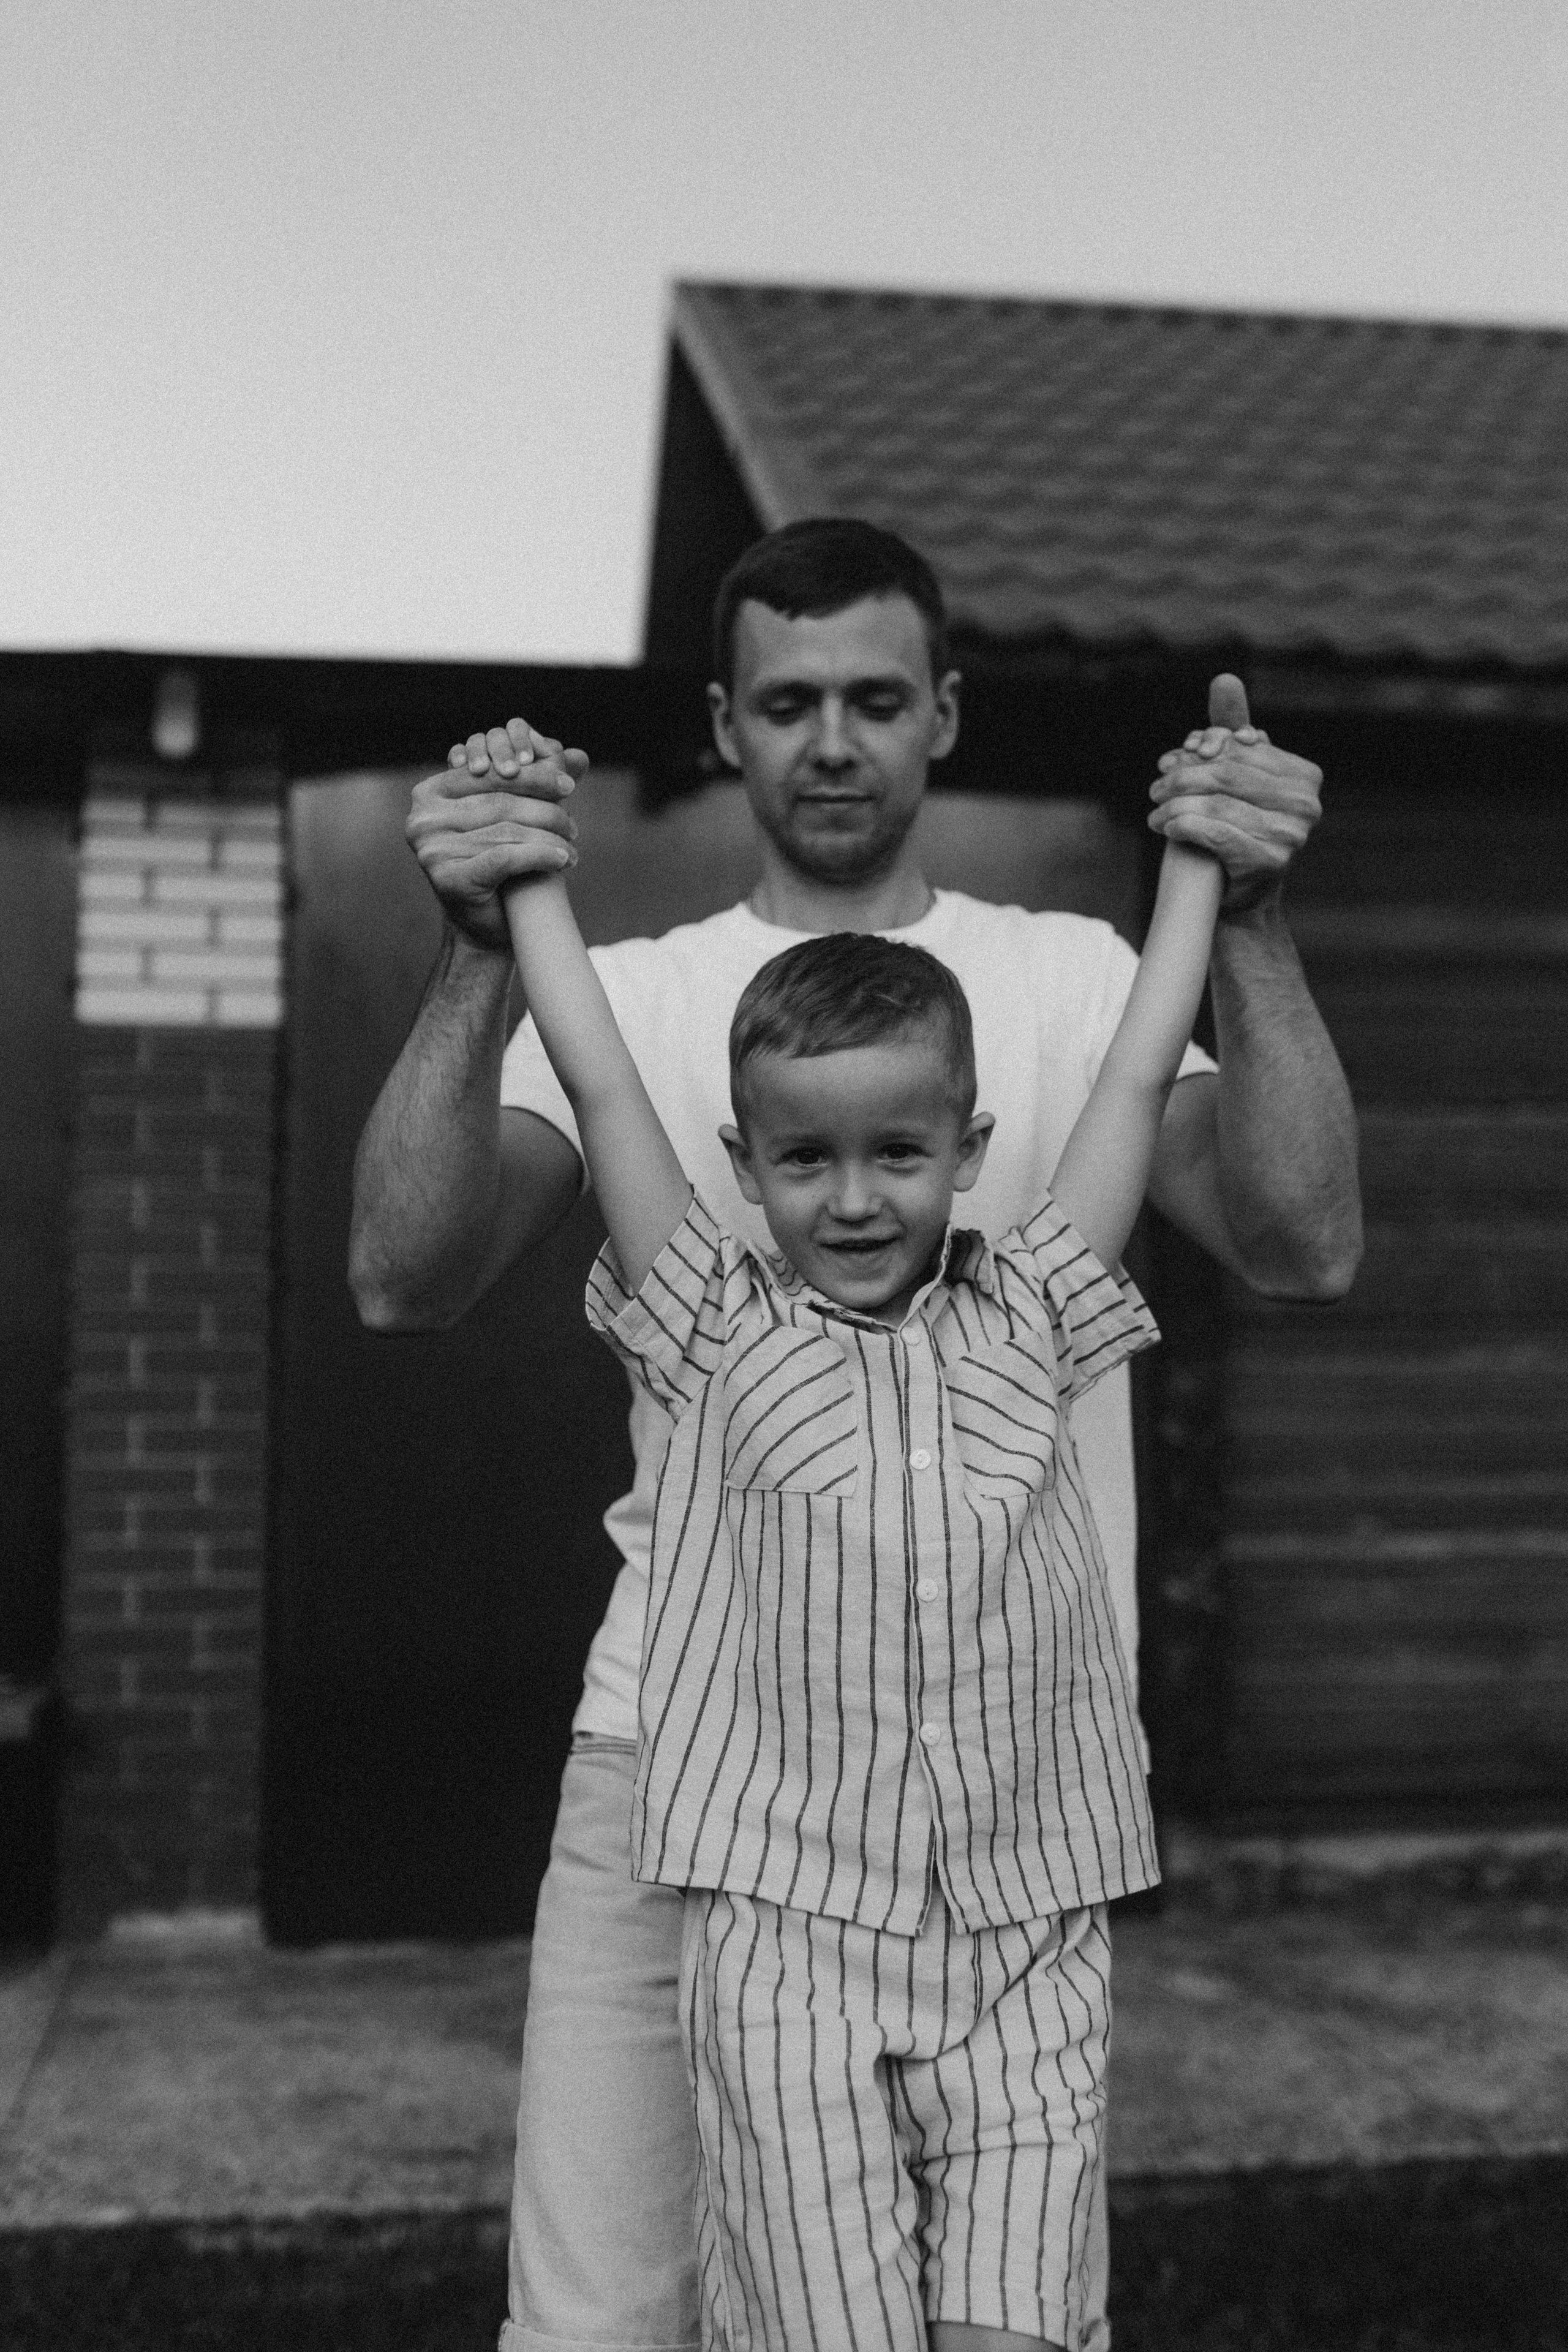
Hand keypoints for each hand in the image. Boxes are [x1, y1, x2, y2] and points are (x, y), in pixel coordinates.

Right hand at [406, 719, 586, 951]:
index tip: (569, 783)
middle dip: (545, 808)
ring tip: (572, 844)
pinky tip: (563, 859)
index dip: (532, 776)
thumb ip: (533, 782)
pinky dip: (541, 856)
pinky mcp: (448, 878)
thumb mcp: (507, 816)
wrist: (481, 926)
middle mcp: (422, 819)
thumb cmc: (496, 866)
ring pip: (507, 831)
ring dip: (549, 836)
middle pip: (500, 802)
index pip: (488, 774)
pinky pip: (506, 857)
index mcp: (429, 794)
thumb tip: (581, 754)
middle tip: (572, 822)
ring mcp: (431, 849)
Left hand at [1147, 676, 1321, 911]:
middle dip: (1185, 776)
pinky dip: (1183, 825)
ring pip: (1216, 802)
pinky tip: (1166, 826)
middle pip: (1227, 774)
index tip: (1177, 756)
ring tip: (1155, 808)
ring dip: (1175, 803)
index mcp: (1305, 776)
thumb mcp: (1236, 777)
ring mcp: (1292, 834)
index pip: (1242, 748)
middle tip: (1157, 785)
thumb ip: (1232, 731)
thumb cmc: (1237, 828)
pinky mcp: (1270, 861)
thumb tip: (1224, 677)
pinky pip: (1214, 831)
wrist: (1240, 898)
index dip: (1205, 749)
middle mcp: (1306, 804)